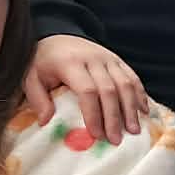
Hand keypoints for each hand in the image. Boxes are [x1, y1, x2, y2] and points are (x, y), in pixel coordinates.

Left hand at [25, 34, 146, 143]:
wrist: (56, 35)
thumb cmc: (43, 62)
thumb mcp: (31, 77)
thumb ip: (37, 98)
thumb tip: (46, 121)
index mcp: (70, 63)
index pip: (87, 90)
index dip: (94, 114)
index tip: (96, 134)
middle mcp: (92, 58)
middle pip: (109, 89)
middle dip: (114, 117)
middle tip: (116, 139)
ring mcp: (107, 57)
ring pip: (125, 83)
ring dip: (131, 108)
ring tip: (133, 130)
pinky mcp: (116, 59)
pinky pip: (132, 76)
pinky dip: (139, 94)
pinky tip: (143, 111)